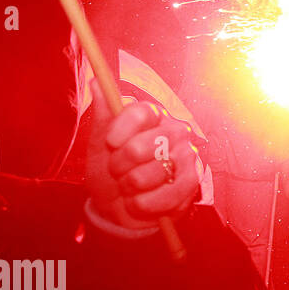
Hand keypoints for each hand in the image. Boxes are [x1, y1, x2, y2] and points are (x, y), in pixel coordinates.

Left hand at [85, 81, 199, 230]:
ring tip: (129, 188)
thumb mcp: (99, 145)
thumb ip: (102, 114)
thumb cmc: (110, 172)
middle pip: (146, 144)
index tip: (110, 143)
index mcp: (153, 118)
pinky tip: (140, 202)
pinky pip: (168, 193)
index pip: (142, 112)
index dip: (123, 127)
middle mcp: (174, 132)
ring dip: (131, 187)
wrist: (119, 208)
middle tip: (117, 171)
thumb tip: (95, 82)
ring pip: (153, 172)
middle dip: (121, 165)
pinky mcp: (192, 181)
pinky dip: (146, 203)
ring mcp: (186, 156)